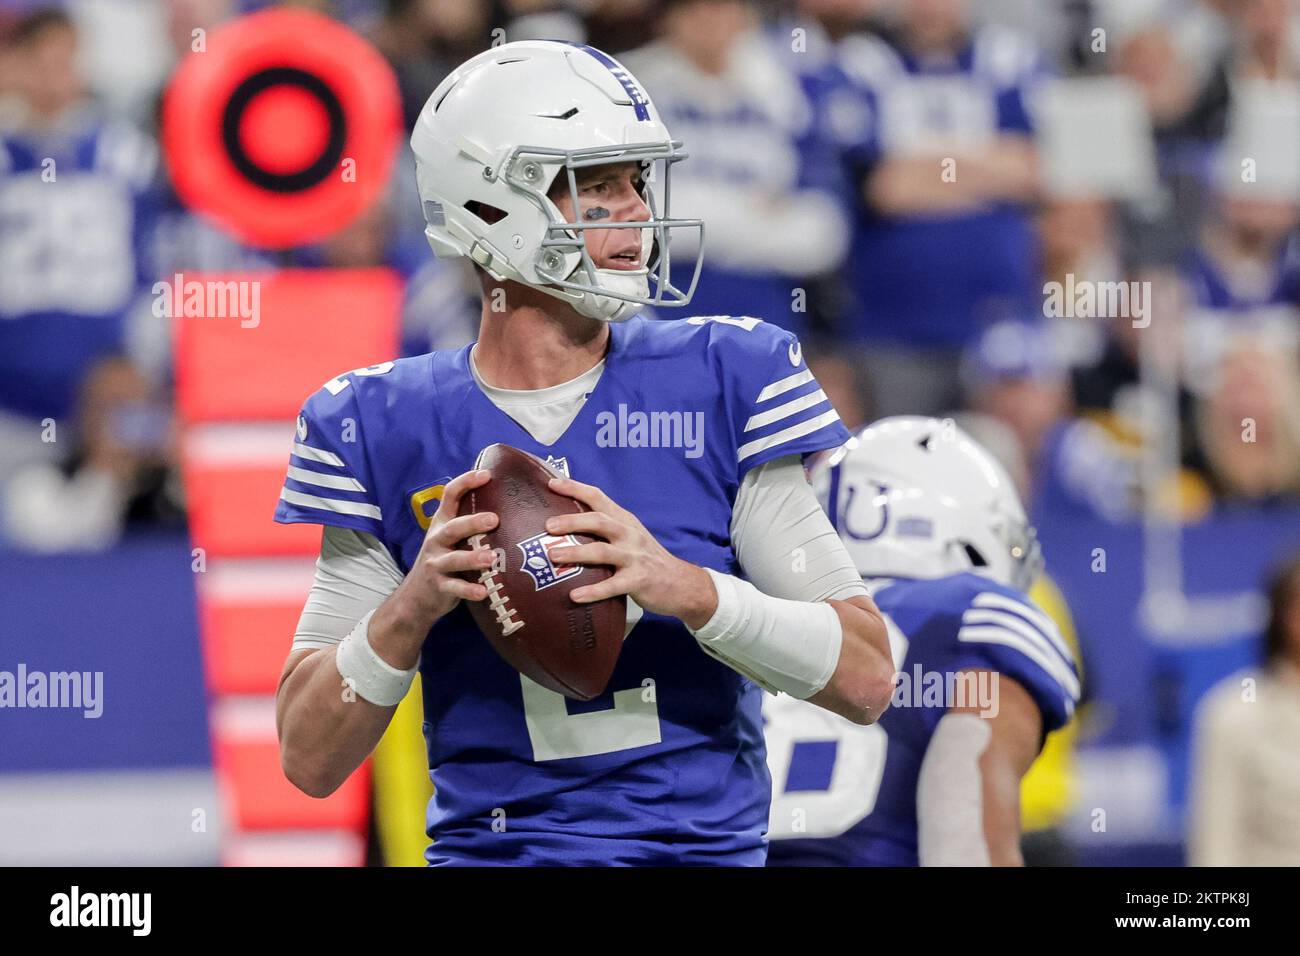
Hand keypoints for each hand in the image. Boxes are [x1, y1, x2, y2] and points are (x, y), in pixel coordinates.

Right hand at [394, 468, 499, 626]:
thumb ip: (470, 522)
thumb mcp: (452, 537)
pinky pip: (454, 588)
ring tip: (491, 559)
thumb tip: (508, 502)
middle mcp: (437, 539)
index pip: (450, 495)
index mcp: (443, 522)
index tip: (487, 474)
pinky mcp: (438, 586)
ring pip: (454, 559)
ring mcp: (436, 563)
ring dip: (473, 558)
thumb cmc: (445, 559)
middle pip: (453, 527)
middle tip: (494, 519)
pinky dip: (469, 590)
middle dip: (472, 522)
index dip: (466, 482)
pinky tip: (484, 592)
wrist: (416, 594)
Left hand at [545, 477, 716, 628]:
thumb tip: (566, 525)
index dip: (575, 488)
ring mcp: (635, 558)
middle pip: (599, 521)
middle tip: (548, 526)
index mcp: (625, 521)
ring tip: (553, 555)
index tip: (551, 483)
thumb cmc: (648, 559)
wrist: (682, 583)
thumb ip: (607, 529)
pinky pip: (612, 586)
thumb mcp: (631, 537)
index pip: (598, 497)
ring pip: (602, 551)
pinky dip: (593, 591)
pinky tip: (574, 595)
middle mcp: (629, 535)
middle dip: (571, 521)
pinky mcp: (639, 581)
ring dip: (575, 553)